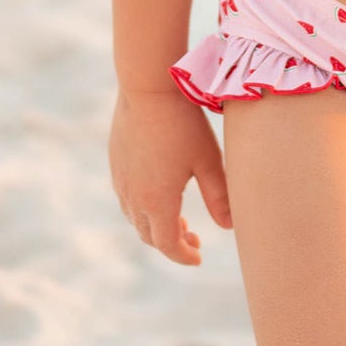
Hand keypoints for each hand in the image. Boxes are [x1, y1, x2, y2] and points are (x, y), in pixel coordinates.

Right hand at [109, 87, 233, 265]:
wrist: (147, 87)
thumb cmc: (183, 122)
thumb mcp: (208, 160)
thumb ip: (220, 197)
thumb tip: (231, 226)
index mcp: (158, 201)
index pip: (168, 245)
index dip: (183, 256)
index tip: (199, 257)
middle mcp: (133, 197)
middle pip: (150, 235)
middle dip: (172, 243)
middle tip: (194, 238)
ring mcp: (120, 180)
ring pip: (136, 218)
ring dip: (157, 225)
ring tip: (180, 218)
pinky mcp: (115, 163)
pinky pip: (127, 198)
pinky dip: (144, 207)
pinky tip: (160, 192)